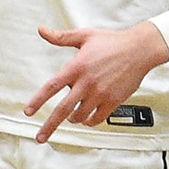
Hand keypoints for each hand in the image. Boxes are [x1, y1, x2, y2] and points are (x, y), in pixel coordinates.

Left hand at [22, 22, 168, 140]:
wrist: (140, 49)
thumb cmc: (113, 42)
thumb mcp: (85, 36)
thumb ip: (61, 37)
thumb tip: (42, 30)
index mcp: (77, 67)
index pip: (52, 87)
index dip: (37, 101)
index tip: (28, 112)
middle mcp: (87, 82)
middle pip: (63, 110)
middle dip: (49, 126)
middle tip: (40, 137)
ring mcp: (100, 93)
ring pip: (80, 116)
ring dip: (73, 119)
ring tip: (72, 116)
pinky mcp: (113, 100)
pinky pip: (97, 119)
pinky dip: (89, 121)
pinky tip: (87, 118)